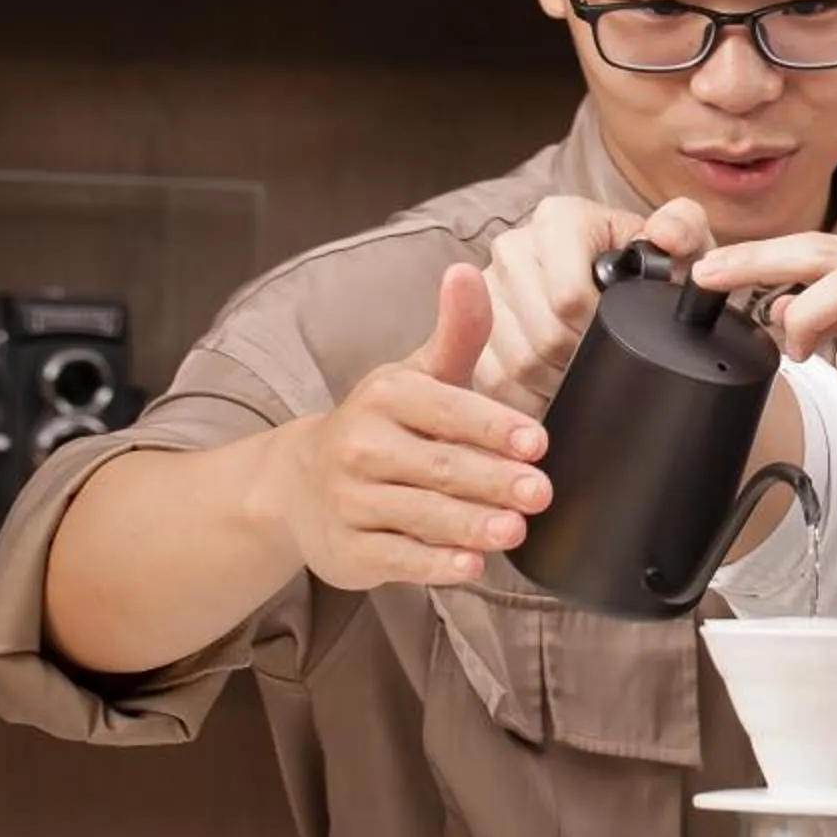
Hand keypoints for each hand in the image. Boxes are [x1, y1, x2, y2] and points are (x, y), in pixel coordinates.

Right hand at [255, 264, 553, 590]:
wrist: (296, 485)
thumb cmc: (383, 424)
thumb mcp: (420, 375)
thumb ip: (458, 331)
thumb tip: (467, 271)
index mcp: (387, 396)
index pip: (446, 409)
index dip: (492, 426)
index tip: (537, 441)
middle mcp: (363, 447)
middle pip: (439, 466)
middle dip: (493, 480)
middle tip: (540, 492)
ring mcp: (352, 501)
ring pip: (421, 514)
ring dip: (470, 525)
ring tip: (514, 530)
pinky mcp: (349, 550)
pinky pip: (398, 558)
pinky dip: (434, 564)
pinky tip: (469, 565)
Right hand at [478, 194, 713, 416]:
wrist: (621, 284)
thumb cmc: (650, 268)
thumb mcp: (679, 243)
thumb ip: (683, 228)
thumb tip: (665, 235)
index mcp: (558, 220)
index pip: (568, 297)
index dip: (600, 331)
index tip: (622, 340)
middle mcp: (513, 249)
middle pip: (543, 336)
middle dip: (582, 362)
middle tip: (606, 368)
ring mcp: (485, 289)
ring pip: (517, 363)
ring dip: (556, 384)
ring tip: (584, 380)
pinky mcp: (465, 329)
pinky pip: (491, 379)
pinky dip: (526, 399)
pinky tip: (553, 393)